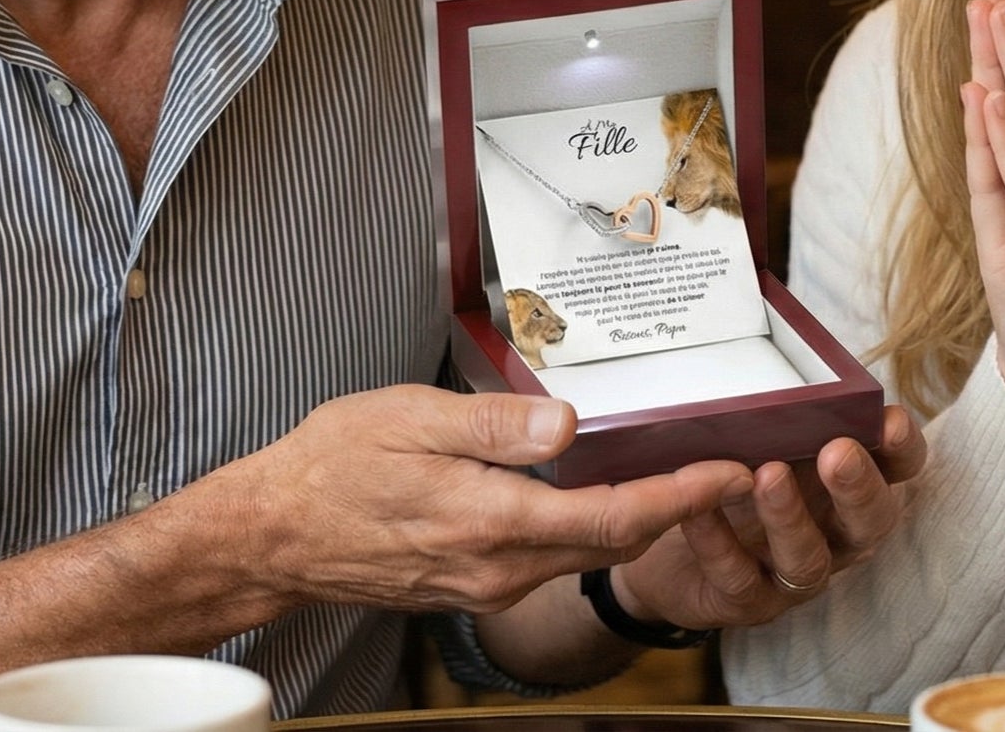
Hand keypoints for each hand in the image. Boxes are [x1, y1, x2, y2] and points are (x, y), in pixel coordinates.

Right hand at [214, 385, 754, 615]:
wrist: (272, 535)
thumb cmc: (334, 464)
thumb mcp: (411, 419)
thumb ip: (494, 426)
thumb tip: (570, 423)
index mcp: (491, 521)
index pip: (612, 517)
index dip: (681, 498)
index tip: (732, 473)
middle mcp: (498, 566)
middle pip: (611, 543)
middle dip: (678, 510)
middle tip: (729, 470)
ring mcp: (485, 583)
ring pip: (583, 555)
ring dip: (639, 522)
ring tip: (683, 479)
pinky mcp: (470, 584)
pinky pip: (550, 561)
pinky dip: (593, 532)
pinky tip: (603, 497)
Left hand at [614, 405, 924, 628]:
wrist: (668, 536)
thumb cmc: (727, 466)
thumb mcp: (754, 430)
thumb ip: (775, 402)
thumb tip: (770, 338)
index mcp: (845, 482)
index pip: (896, 469)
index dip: (901, 449)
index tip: (889, 421)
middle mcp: (832, 532)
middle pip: (870, 522)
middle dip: (858, 487)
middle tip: (837, 452)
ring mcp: (791, 571)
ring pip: (808, 560)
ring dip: (790, 517)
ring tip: (767, 475)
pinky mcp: (746, 600)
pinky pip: (739, 580)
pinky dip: (719, 543)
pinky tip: (698, 510)